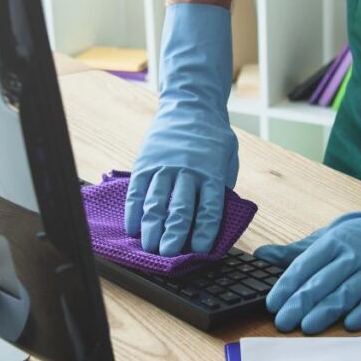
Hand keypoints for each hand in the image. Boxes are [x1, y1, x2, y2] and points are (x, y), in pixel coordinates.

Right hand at [125, 4, 237, 256]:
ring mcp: (164, 166)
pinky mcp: (145, 163)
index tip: (200, 251)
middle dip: (173, 234)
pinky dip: (134, 211)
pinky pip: (137, 191)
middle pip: (180, 208)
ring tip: (148, 247)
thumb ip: (221, 187)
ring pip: (156, 201)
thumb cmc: (212, 138)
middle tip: (168, 255)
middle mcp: (187, 171)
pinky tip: (133, 228)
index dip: (204, 231)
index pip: (209, 207)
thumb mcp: (227, 159)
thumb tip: (214, 220)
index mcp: (212, 172)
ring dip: (151, 227)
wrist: (190, 105)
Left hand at [256, 158, 360, 333]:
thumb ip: (294, 251)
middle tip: (283, 322)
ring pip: (346, 293)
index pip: (304, 266)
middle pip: (322, 282)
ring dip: (326, 311)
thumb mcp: (326, 237)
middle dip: (300, 304)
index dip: (287, 286)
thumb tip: (261, 255)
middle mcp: (351, 256)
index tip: (272, 304)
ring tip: (307, 327)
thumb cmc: (359, 236)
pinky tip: (351, 324)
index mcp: (332, 243)